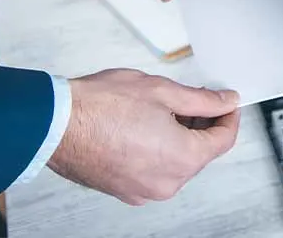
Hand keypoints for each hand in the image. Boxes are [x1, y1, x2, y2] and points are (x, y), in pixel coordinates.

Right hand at [47, 69, 240, 204]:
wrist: (53, 124)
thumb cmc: (100, 106)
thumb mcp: (163, 91)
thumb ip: (202, 100)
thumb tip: (225, 102)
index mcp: (182, 158)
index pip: (224, 140)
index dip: (229, 117)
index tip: (227, 104)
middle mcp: (167, 182)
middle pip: (201, 153)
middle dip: (203, 126)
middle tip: (194, 100)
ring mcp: (144, 190)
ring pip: (178, 163)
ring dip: (180, 138)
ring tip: (163, 111)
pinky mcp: (125, 190)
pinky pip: (155, 171)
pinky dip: (158, 151)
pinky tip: (146, 128)